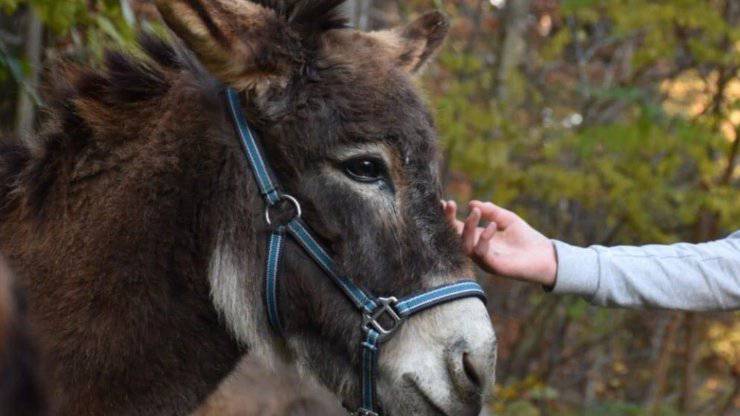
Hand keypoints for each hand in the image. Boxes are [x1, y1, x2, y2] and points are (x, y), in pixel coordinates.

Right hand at [442, 200, 556, 286]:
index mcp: (479, 237)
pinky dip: (484, 238)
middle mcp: (477, 249)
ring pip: (465, 245)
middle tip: (450, 204)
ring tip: (475, 213)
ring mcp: (483, 259)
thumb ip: (491, 211)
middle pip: (455, 237)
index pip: (458, 227)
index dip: (448, 216)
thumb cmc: (526, 238)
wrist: (544, 256)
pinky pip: (481, 252)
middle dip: (449, 220)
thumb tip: (471, 204)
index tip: (443, 202)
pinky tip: (493, 226)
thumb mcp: (507, 219)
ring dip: (467, 228)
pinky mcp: (493, 266)